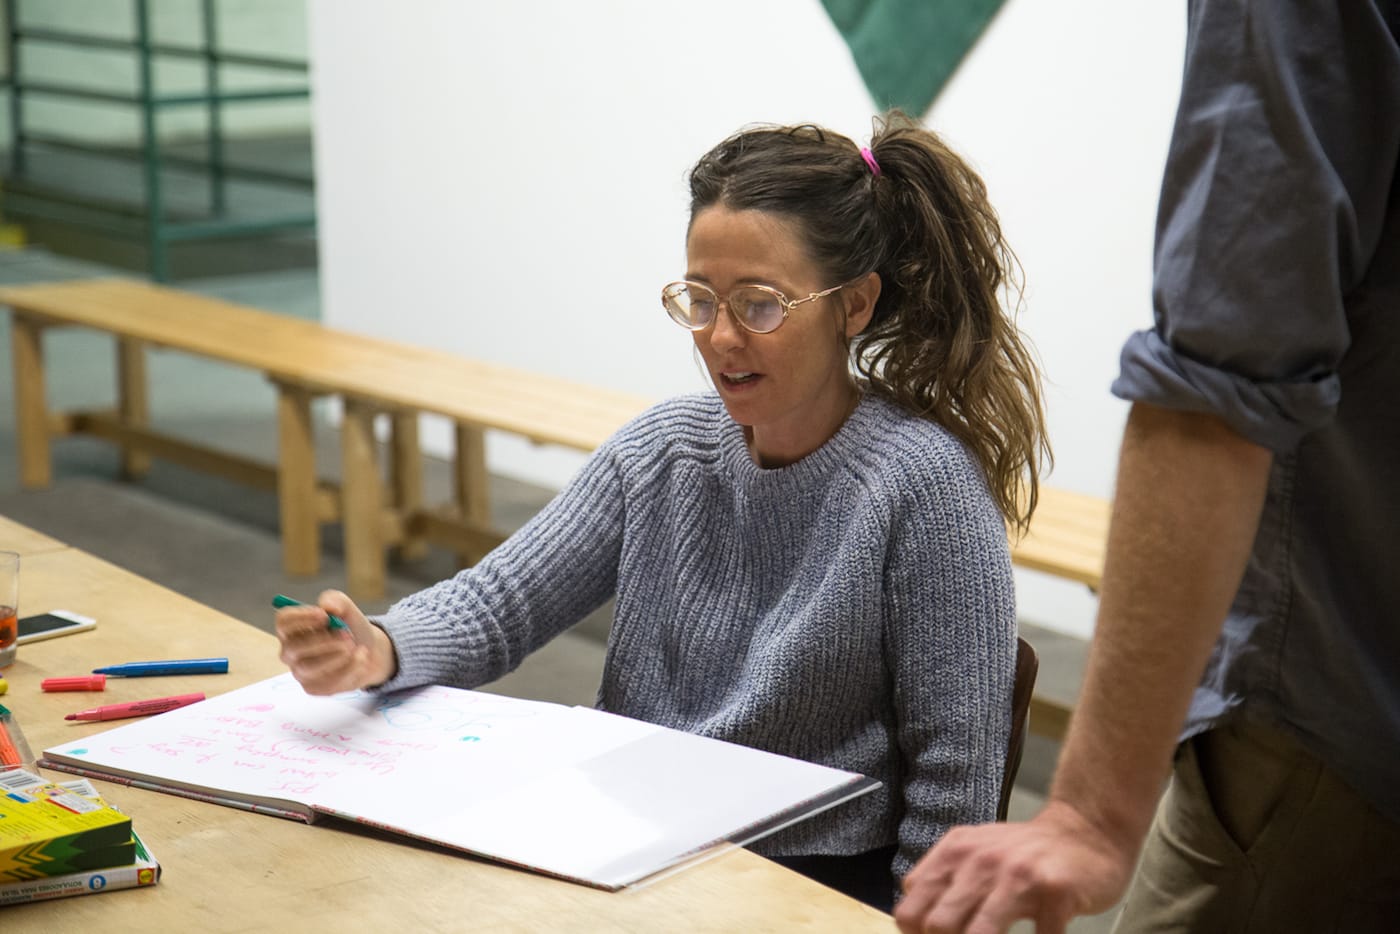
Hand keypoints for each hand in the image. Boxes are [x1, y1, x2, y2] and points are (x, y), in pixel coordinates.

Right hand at [275, 589, 396, 694]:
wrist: (369, 651)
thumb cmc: (349, 628)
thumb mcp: (346, 608)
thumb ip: (336, 601)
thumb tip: (327, 606)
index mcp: (293, 628)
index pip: (283, 622)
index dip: (301, 618)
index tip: (324, 615)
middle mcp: (291, 651)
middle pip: (293, 648)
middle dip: (322, 641)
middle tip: (346, 635)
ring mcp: (300, 672)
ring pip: (308, 668)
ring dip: (336, 657)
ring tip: (355, 647)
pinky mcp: (314, 688)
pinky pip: (327, 683)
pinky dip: (349, 670)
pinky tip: (361, 659)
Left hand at [893, 800, 1136, 933]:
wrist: (1084, 831)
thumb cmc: (1025, 854)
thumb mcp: (973, 855)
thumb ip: (942, 885)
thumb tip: (909, 927)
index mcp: (954, 853)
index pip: (910, 909)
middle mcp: (980, 860)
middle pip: (938, 925)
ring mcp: (1017, 874)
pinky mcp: (1055, 891)